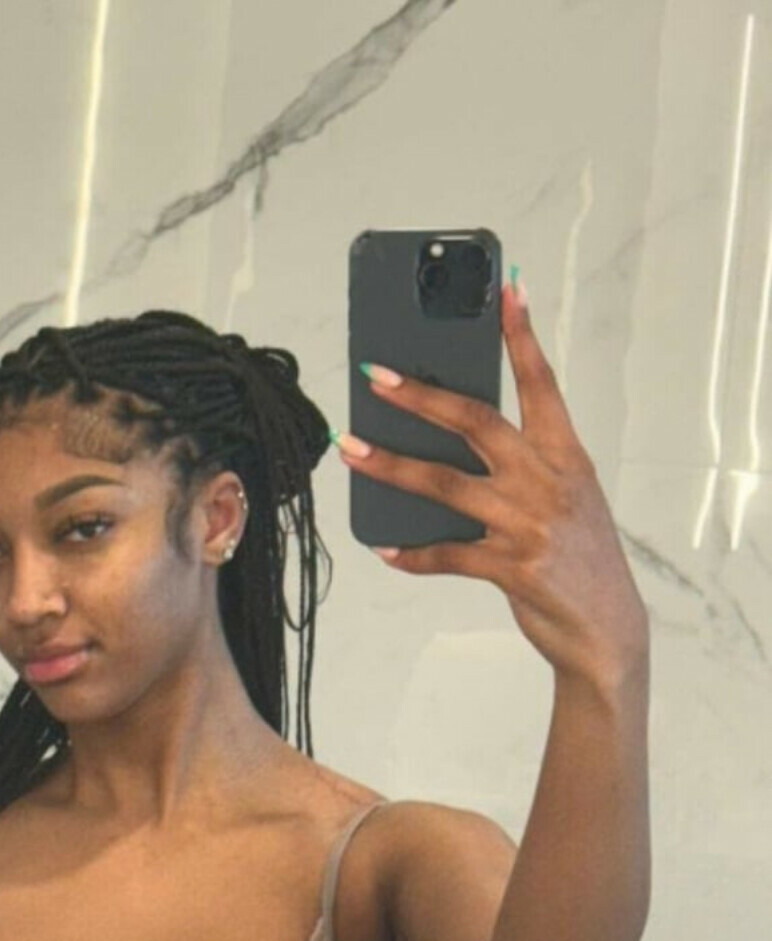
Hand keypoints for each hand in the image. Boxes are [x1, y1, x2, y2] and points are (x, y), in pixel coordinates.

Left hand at [339, 278, 648, 688]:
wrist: (607, 631)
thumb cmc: (578, 560)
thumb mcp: (567, 501)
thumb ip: (525, 468)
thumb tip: (455, 444)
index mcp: (567, 457)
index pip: (541, 385)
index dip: (522, 336)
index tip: (506, 290)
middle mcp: (547, 482)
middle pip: (475, 422)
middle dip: (421, 395)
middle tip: (377, 375)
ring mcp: (528, 524)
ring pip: (444, 484)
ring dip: (390, 466)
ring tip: (351, 450)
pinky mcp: (511, 567)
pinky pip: (446, 555)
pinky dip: (412, 554)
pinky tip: (384, 549)